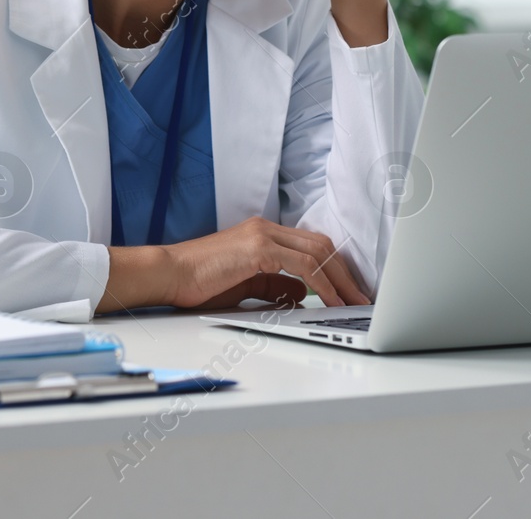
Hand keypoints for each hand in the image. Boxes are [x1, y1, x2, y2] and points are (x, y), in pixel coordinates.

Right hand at [96, 217, 369, 312]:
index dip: (336, 266)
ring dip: (340, 280)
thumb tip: (300, 295)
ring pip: (318, 252)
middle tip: (361, 297)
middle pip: (322, 244)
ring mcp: (262, 236)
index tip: (350, 290)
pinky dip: (321, 284)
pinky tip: (329, 301)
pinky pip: (302, 266)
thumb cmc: (199, 282)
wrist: (168, 274)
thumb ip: (273, 286)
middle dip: (346, 273)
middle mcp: (266, 228)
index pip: (312, 244)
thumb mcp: (244, 285)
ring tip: (352, 303)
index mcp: (263, 232)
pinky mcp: (258, 249)